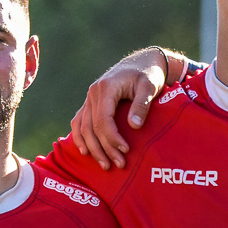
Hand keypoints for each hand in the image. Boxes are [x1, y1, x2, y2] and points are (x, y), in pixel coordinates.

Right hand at [68, 49, 168, 169]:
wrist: (141, 63)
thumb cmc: (147, 74)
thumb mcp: (149, 86)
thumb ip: (142, 104)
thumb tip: (134, 127)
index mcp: (106, 88)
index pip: (103, 120)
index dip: (112, 138)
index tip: (126, 151)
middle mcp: (93, 93)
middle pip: (91, 127)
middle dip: (104, 149)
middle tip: (119, 165)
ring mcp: (89, 99)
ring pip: (82, 128)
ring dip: (92, 148)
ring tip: (104, 165)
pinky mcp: (90, 104)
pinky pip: (78, 122)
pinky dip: (79, 137)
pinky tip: (85, 151)